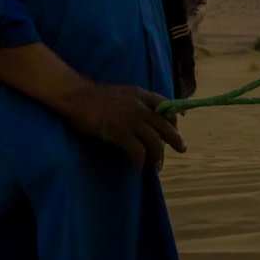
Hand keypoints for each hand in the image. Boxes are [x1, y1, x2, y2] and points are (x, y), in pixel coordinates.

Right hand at [58, 81, 185, 170]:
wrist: (77, 96)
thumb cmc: (94, 96)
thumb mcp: (121, 93)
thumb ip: (134, 102)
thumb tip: (141, 116)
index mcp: (140, 94)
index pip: (165, 104)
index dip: (173, 117)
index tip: (176, 127)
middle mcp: (140, 106)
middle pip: (164, 125)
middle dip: (175, 139)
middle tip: (182, 149)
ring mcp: (131, 119)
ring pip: (154, 140)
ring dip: (158, 155)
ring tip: (157, 166)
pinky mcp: (120, 132)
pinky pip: (137, 149)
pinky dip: (140, 159)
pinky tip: (137, 166)